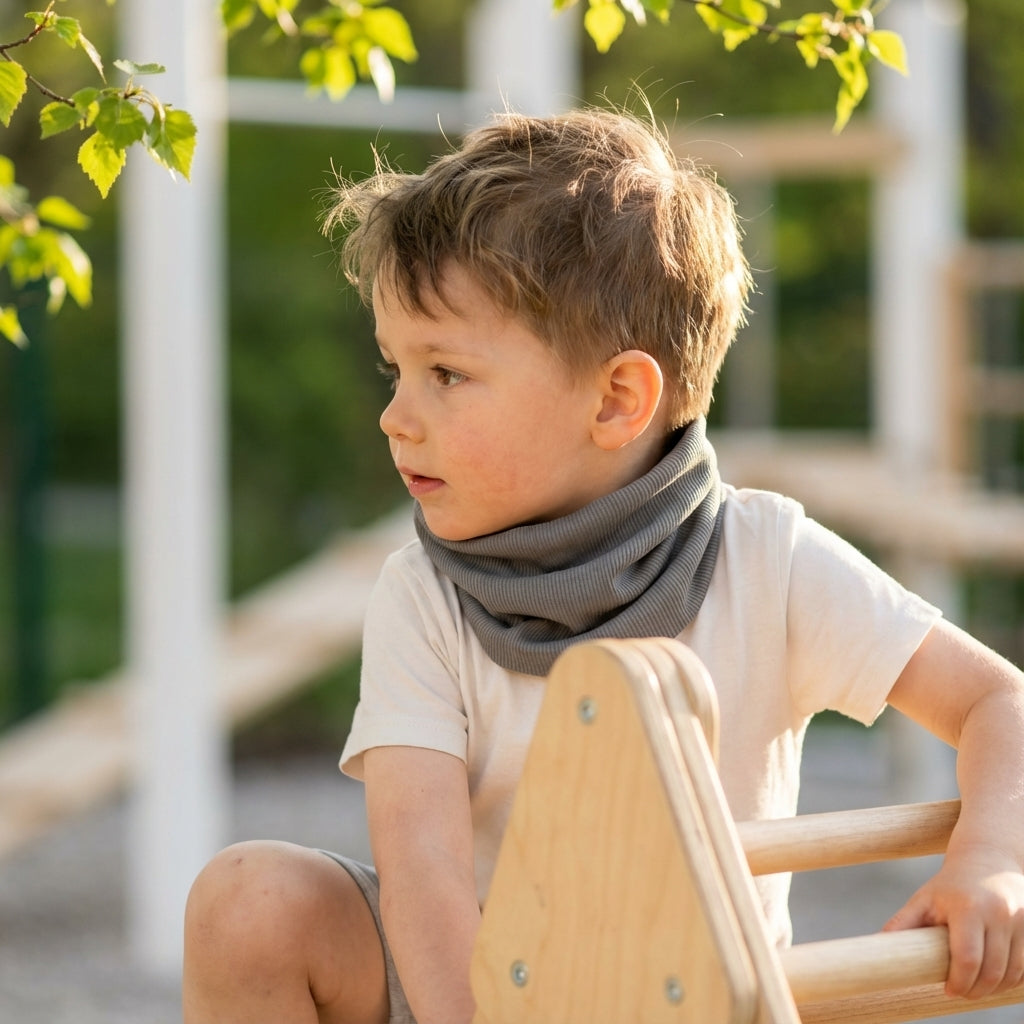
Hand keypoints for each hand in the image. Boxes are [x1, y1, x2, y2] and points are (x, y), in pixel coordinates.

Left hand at [883, 844, 1023, 998]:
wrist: (988, 858)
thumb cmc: (951, 884)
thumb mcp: (925, 898)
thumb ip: (904, 921)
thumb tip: (879, 942)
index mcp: (967, 906)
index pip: (967, 958)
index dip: (959, 982)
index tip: (948, 990)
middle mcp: (998, 912)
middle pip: (992, 970)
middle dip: (976, 990)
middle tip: (961, 992)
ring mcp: (1021, 919)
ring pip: (1013, 972)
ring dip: (995, 988)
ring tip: (976, 988)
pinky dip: (1012, 978)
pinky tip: (995, 978)